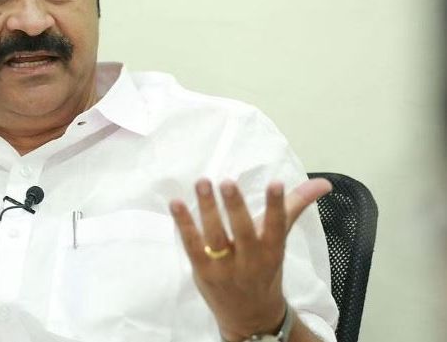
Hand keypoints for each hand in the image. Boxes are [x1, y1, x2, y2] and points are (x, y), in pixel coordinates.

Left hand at [169, 178, 331, 341]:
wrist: (251, 317)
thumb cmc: (264, 270)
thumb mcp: (279, 241)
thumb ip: (294, 207)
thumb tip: (323, 183)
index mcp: (272, 250)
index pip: (276, 225)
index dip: (277, 205)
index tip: (276, 183)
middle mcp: (250, 260)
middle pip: (243, 231)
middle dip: (236, 207)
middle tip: (228, 182)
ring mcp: (225, 267)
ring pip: (215, 236)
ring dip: (207, 209)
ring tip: (203, 183)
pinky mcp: (203, 270)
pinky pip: (192, 245)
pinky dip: (184, 224)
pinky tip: (177, 203)